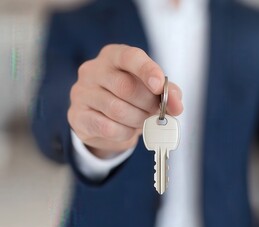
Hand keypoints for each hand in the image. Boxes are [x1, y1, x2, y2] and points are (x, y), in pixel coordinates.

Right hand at [68, 44, 182, 157]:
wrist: (103, 120)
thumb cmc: (130, 98)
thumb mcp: (150, 89)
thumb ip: (167, 92)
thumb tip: (177, 105)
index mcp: (113, 56)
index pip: (130, 57)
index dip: (147, 71)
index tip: (159, 85)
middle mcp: (93, 70)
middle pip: (125, 87)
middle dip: (147, 104)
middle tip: (156, 113)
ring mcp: (81, 92)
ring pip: (117, 109)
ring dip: (137, 120)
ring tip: (142, 121)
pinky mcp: (77, 115)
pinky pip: (107, 127)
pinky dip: (124, 132)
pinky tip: (126, 130)